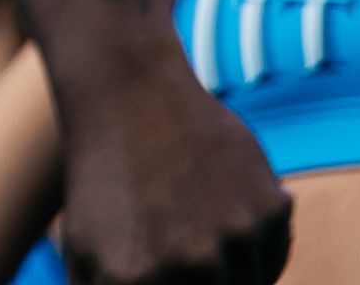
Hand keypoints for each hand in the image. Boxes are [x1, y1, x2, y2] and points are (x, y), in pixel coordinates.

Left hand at [48, 45, 287, 284]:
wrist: (129, 94)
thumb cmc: (102, 182)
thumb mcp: (86, 256)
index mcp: (133, 281)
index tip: (173, 276)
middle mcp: (190, 266)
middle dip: (206, 280)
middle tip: (186, 248)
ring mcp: (234, 236)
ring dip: (230, 272)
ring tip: (190, 225)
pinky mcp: (269, 207)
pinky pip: (273, 256)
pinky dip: (255, 245)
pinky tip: (217, 203)